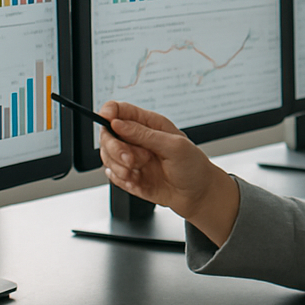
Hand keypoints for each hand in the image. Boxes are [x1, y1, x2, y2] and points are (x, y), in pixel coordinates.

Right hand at [97, 100, 239, 242]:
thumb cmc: (193, 166)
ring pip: (106, 156)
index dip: (108, 113)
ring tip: (138, 172)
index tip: (109, 123)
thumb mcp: (174, 147)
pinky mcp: (129, 175)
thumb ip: (145, 135)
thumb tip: (117, 123)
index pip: (119, 110)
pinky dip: (121, 180)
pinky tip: (137, 182)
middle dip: (115, 148)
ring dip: (119, 166)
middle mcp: (137, 139)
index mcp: (149, 124)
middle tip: (131, 159)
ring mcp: (132, 157)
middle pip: (107, 134)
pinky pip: (112, 175)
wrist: (198, 195)